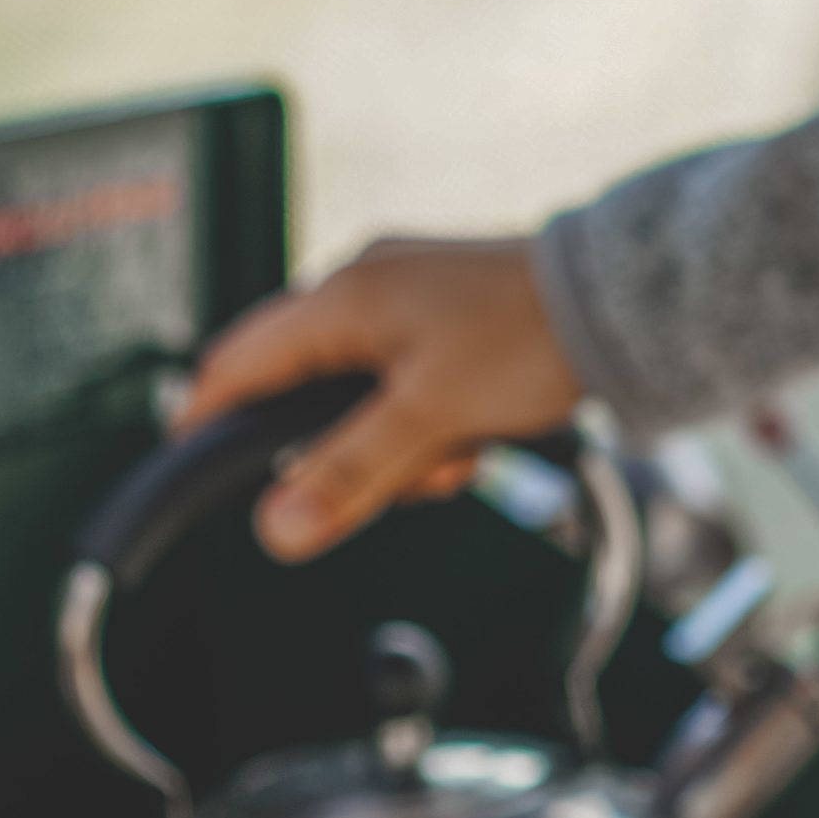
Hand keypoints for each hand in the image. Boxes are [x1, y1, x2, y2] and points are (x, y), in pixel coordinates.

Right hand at [177, 235, 583, 559]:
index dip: (209, 420)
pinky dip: (436, 423)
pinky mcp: (449, 317)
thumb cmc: (532, 340)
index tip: (193, 468)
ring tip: (461, 451)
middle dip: (346, 451)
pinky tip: (479, 435)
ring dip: (404, 444)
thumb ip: (351, 473)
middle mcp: (363, 289)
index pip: (237, 364)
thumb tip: (277, 529)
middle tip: (405, 476)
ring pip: (365, 398)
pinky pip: (410, 386)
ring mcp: (408, 299)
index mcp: (341, 300)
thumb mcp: (433, 418)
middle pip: (304, 391)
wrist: (626, 301)